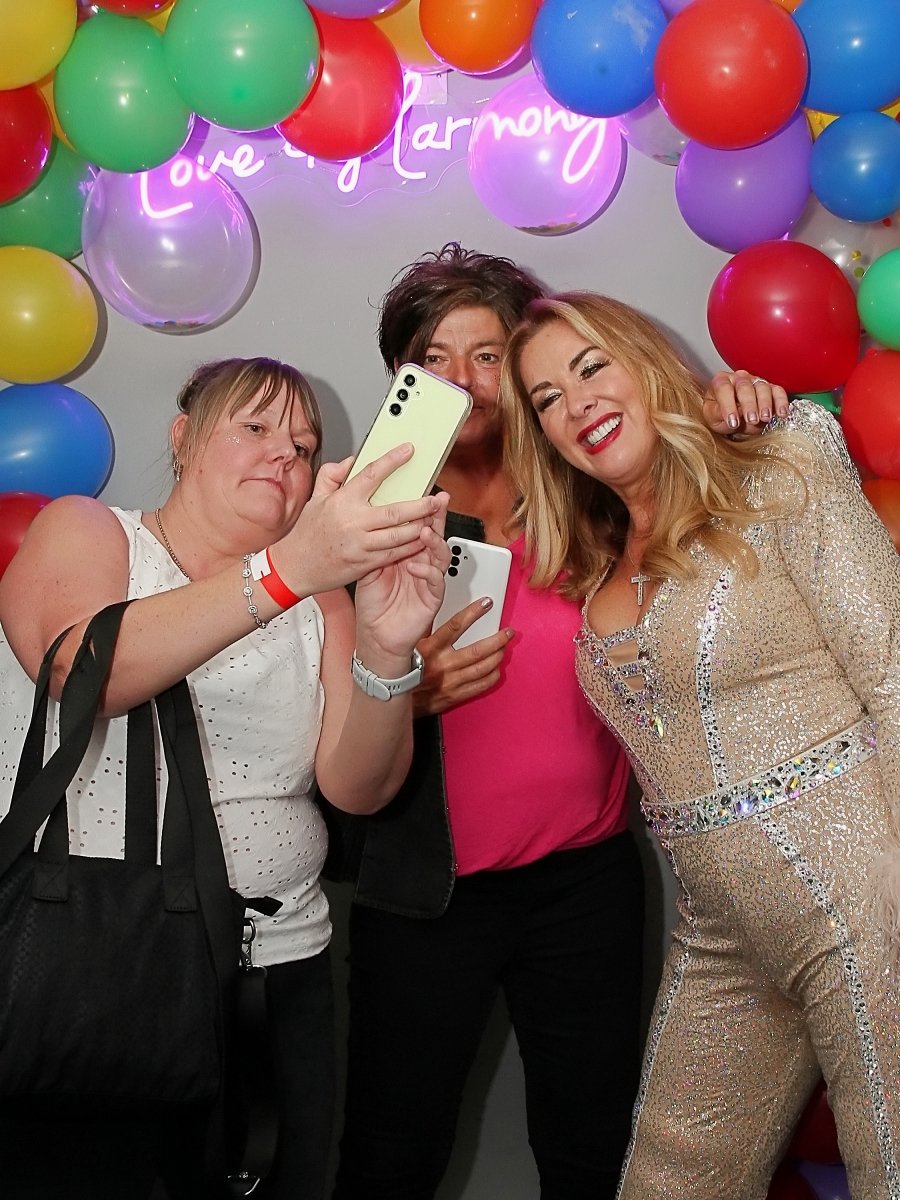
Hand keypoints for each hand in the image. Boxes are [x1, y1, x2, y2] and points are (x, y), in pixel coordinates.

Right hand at [269, 445, 445, 595]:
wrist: (295, 567)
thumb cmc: (305, 535)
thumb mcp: (315, 499)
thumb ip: (332, 476)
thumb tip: (350, 462)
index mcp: (343, 502)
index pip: (372, 475)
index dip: (392, 460)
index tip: (408, 451)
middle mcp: (354, 522)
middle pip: (396, 511)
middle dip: (421, 505)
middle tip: (436, 498)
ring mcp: (361, 545)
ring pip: (399, 535)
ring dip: (421, 527)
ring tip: (433, 518)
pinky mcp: (365, 563)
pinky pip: (394, 554)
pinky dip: (411, 546)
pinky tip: (421, 539)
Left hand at [353, 495, 451, 665]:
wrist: (376, 635)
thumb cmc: (373, 602)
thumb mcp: (369, 566)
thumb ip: (375, 544)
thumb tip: (370, 516)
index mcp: (407, 552)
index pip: (417, 525)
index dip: (420, 509)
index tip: (420, 490)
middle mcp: (421, 562)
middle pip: (434, 534)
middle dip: (437, 517)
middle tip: (437, 501)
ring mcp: (429, 578)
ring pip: (441, 554)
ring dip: (435, 541)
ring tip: (425, 531)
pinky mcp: (433, 597)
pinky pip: (436, 580)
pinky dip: (428, 571)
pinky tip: (416, 566)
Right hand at [411, 599, 514, 716]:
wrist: (395, 698)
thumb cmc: (402, 670)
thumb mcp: (410, 645)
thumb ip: (424, 630)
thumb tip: (436, 610)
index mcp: (430, 649)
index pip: (456, 626)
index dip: (473, 613)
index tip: (486, 604)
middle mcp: (443, 666)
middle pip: (477, 651)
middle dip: (497, 640)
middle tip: (507, 632)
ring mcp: (451, 682)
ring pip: (482, 668)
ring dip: (497, 657)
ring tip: (504, 648)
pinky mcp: (455, 696)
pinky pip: (479, 686)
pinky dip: (492, 677)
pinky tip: (497, 669)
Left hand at [702, 370, 789, 435]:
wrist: (730, 419)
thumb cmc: (719, 415)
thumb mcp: (712, 417)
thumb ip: (719, 414)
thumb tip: (735, 413)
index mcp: (721, 381)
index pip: (723, 388)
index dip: (728, 405)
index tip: (733, 422)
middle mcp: (738, 378)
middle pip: (744, 387)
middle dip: (749, 404)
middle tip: (751, 419)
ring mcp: (755, 381)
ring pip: (762, 387)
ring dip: (765, 403)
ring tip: (765, 418)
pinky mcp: (769, 389)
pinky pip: (778, 391)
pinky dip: (781, 401)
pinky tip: (781, 413)